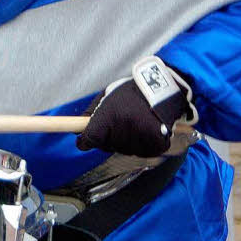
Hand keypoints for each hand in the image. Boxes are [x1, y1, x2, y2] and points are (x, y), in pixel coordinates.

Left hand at [76, 57, 194, 156]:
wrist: (163, 89)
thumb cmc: (131, 92)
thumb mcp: (106, 96)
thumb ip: (90, 114)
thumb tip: (77, 133)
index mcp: (108, 118)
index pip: (89, 140)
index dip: (85, 141)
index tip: (84, 140)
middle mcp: (122, 131)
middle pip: (107, 146)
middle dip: (109, 137)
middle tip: (119, 120)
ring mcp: (139, 140)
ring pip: (125, 150)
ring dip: (126, 140)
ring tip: (135, 121)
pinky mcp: (155, 146)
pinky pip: (142, 152)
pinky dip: (143, 143)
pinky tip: (146, 128)